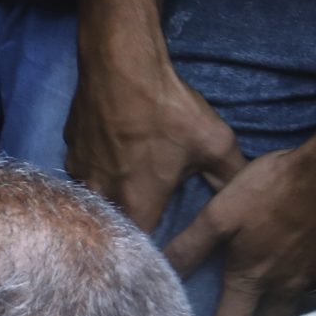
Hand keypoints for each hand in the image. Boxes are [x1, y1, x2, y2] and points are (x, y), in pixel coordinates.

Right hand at [64, 42, 242, 232]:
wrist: (121, 65)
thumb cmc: (167, 110)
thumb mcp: (213, 142)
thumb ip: (230, 175)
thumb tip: (246, 196)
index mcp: (137, 203)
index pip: (139, 245)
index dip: (150, 249)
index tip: (161, 247)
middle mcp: (103, 195)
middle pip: (112, 223)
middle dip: (127, 223)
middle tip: (143, 214)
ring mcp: (80, 172)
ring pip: (94, 196)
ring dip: (108, 195)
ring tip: (123, 183)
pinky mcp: (70, 148)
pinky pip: (82, 168)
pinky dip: (95, 167)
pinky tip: (109, 152)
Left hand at [162, 142, 315, 315]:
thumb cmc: (273, 188)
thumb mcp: (220, 214)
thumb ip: (190, 247)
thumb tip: (159, 272)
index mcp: (250, 280)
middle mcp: (282, 288)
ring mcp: (312, 278)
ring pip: (290, 314)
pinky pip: (314, 291)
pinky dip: (300, 297)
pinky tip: (293, 289)